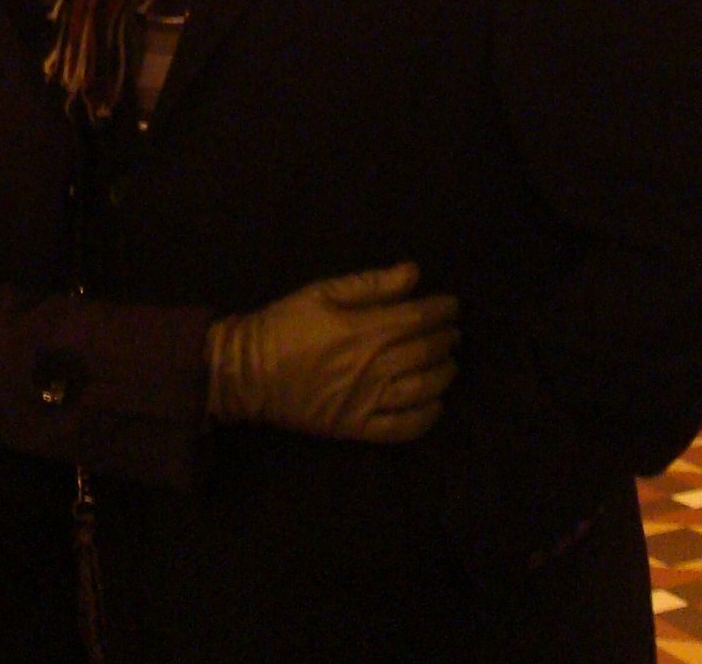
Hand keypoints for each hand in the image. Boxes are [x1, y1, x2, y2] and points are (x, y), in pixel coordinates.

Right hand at [207, 263, 458, 443]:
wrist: (247, 372)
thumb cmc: (284, 325)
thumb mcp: (322, 291)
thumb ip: (370, 283)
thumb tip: (414, 273)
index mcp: (361, 330)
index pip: (417, 318)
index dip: (441, 310)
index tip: (453, 305)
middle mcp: (370, 367)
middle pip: (424, 352)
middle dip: (446, 339)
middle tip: (454, 332)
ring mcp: (365, 401)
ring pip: (421, 389)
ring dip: (444, 374)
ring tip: (450, 363)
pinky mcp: (356, 428)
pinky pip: (402, 428)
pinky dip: (426, 417)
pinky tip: (436, 404)